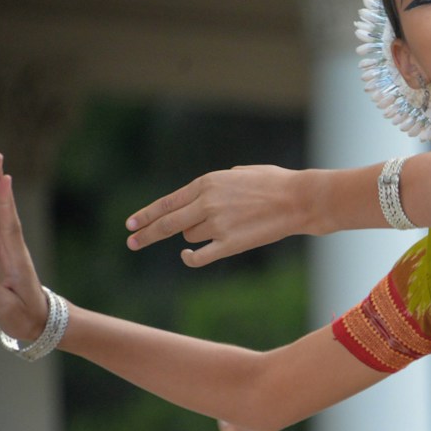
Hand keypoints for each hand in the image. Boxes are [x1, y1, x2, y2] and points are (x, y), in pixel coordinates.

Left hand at [126, 164, 309, 266]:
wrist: (300, 200)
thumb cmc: (276, 184)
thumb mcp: (240, 173)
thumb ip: (216, 184)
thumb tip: (202, 196)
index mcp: (206, 183)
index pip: (166, 203)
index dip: (146, 215)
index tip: (131, 224)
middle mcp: (206, 203)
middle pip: (166, 223)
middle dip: (145, 233)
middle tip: (131, 242)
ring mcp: (217, 224)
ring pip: (190, 237)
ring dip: (196, 236)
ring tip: (224, 227)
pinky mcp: (230, 243)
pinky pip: (200, 256)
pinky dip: (190, 258)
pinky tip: (186, 257)